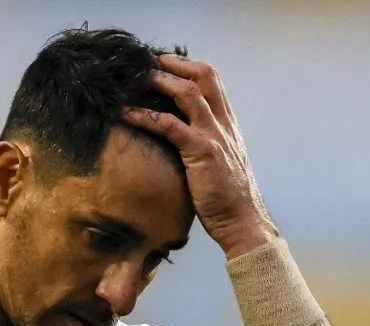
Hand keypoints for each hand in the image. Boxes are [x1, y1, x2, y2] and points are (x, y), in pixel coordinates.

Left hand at [123, 54, 277, 257]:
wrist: (243, 221)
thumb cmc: (227, 198)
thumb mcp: (220, 162)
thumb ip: (206, 144)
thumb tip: (181, 139)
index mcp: (228, 124)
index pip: (212, 80)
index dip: (187, 66)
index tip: (164, 64)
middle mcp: (224, 123)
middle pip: (204, 75)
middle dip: (174, 64)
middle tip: (147, 61)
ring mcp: (214, 135)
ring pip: (188, 93)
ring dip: (159, 81)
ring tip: (135, 78)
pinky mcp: (202, 152)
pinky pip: (170, 126)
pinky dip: (145, 116)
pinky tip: (126, 114)